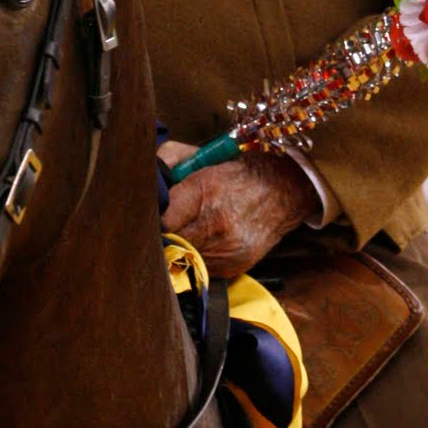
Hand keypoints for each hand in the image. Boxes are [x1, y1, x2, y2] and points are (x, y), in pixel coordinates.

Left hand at [159, 140, 319, 277]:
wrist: (281, 191)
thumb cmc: (234, 173)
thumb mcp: (199, 158)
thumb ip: (167, 163)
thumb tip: (146, 182)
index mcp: (205, 191)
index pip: (163, 220)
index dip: (153, 221)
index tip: (150, 218)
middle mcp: (217, 224)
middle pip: (170, 244)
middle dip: (161, 239)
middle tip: (158, 231)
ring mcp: (227, 249)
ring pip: (184, 260)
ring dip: (177, 250)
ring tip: (181, 236)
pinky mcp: (235, 266)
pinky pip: (201, 269)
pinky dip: (196, 259)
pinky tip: (200, 245)